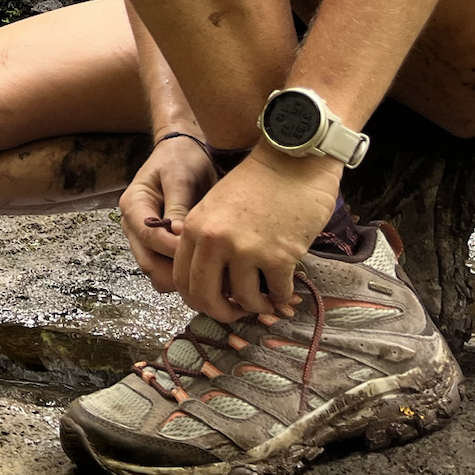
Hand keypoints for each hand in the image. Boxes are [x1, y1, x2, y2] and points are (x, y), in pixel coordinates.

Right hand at [118, 134, 216, 293]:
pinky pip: (168, 270)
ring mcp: (145, 239)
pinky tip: (208, 266)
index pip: (148, 236)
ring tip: (212, 269)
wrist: (184, 152)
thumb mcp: (180, 177)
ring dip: (182, 277)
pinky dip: (185, 274)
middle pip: (149, 262)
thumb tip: (177, 234)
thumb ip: (177, 206)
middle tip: (212, 268)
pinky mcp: (160, 247)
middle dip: (178, 270)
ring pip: (157, 272)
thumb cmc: (181, 160)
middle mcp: (133, 226)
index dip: (174, 247)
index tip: (202, 249)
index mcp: (133, 206)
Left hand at [173, 148, 341, 322]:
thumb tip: (207, 280)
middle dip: (221, 312)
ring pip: (244, 300)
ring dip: (256, 306)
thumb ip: (205, 239)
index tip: (213, 302)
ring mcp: (246, 251)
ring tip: (265, 301)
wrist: (292, 161)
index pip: (183, 280)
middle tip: (236, 313)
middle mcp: (215, 241)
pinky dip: (282, 297)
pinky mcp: (279, 257)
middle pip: (205, 297)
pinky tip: (285, 291)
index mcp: (194, 228)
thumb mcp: (215, 206)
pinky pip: (277, 293)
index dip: (197, 299)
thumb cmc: (256, 183)